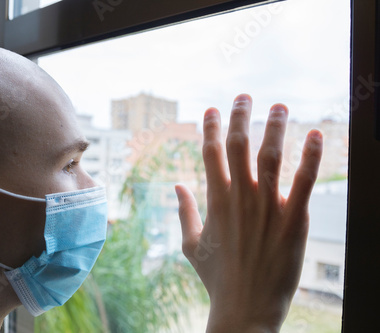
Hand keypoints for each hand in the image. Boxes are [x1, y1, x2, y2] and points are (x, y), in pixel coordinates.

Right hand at [175, 94, 322, 332]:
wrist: (245, 307)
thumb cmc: (217, 277)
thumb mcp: (191, 244)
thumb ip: (184, 212)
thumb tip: (176, 185)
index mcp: (215, 200)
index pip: (210, 152)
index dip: (211, 127)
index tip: (213, 109)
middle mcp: (240, 197)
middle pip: (238, 145)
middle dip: (240, 116)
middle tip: (245, 96)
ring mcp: (267, 207)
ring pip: (271, 155)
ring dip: (275, 127)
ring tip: (280, 107)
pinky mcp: (294, 220)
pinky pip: (303, 181)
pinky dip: (310, 155)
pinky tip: (315, 134)